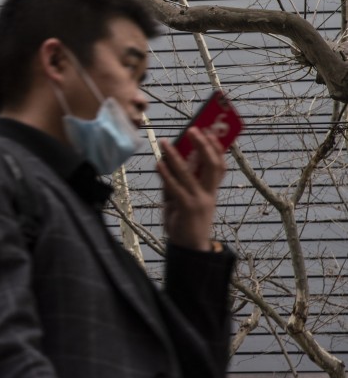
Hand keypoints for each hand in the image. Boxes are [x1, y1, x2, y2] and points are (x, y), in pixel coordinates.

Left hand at [157, 127, 226, 250]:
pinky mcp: (186, 208)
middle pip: (211, 165)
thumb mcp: (184, 197)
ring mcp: (199, 201)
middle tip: (192, 129)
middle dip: (203, 145)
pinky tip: (158, 163)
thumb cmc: (185, 219)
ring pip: (189, 173)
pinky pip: (175, 187)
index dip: (217, 148)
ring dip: (175, 155)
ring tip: (164, 142)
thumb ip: (179, 180)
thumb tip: (168, 158)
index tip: (210, 131)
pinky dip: (166, 174)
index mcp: (211, 191)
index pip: (220, 166)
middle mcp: (209, 194)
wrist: (189, 248)